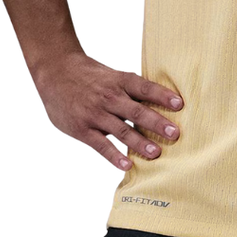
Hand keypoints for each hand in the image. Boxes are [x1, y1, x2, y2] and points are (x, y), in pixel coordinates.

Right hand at [33, 52, 183, 170]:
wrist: (56, 72)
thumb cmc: (91, 76)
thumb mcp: (112, 76)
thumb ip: (131, 90)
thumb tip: (159, 101)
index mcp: (120, 81)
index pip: (145, 88)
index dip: (162, 96)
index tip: (180, 104)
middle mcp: (110, 97)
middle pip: (137, 111)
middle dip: (157, 123)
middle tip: (175, 133)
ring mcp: (96, 114)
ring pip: (121, 130)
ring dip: (140, 142)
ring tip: (156, 153)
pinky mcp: (82, 129)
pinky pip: (101, 145)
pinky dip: (114, 155)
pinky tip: (127, 165)